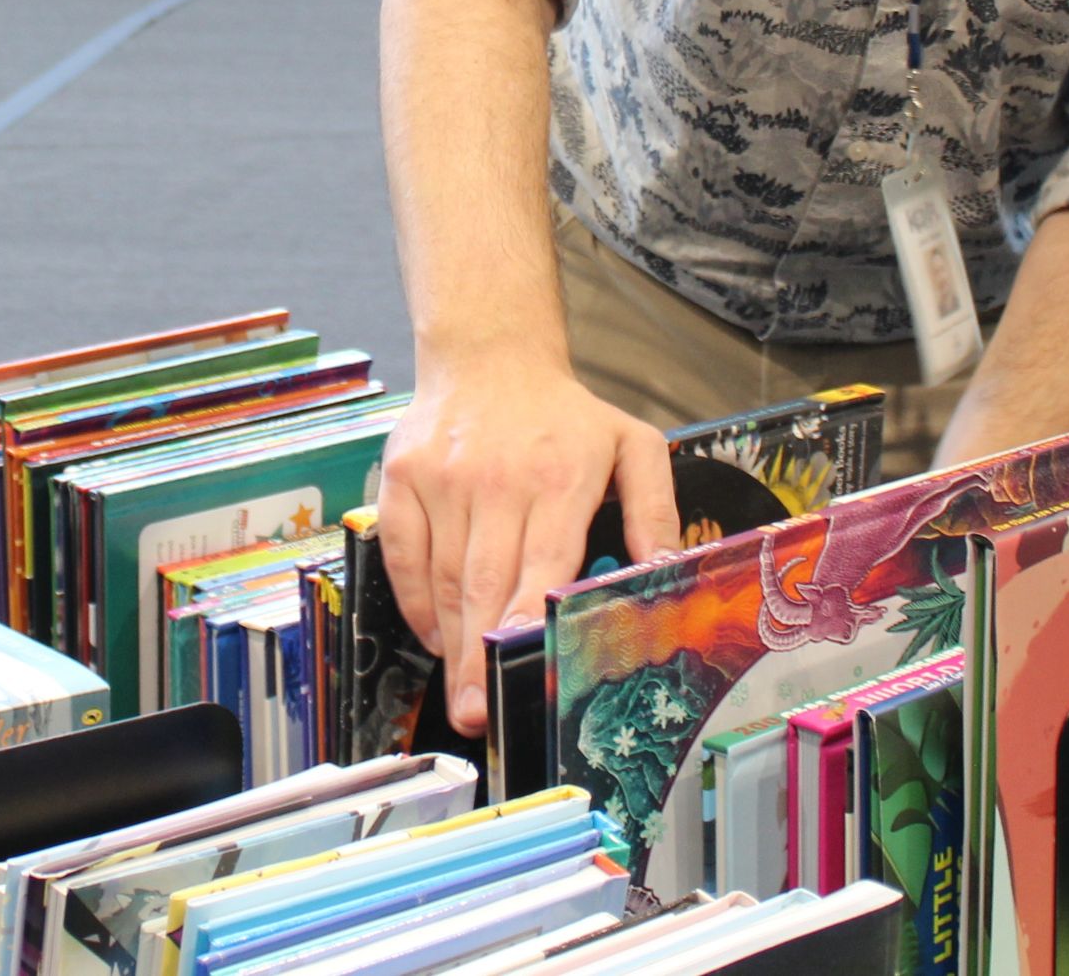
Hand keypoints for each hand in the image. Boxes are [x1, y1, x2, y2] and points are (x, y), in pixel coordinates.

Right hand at [375, 354, 676, 736]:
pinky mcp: (402, 476)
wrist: (490, 356)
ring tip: (459, 689)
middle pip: (484, 581)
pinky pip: (402, 553)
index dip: (526, 613)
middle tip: (476, 712)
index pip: (541, 560)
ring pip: (441, 575)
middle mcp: (495, 477)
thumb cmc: (565, 415)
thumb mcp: (631, 446)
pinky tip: (435, 632)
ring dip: (449, 639)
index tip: (516, 657)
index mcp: (559, 477)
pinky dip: (415, 600)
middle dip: (478, 653)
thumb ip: (655, 510)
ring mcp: (442, 478)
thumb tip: (666, 572)